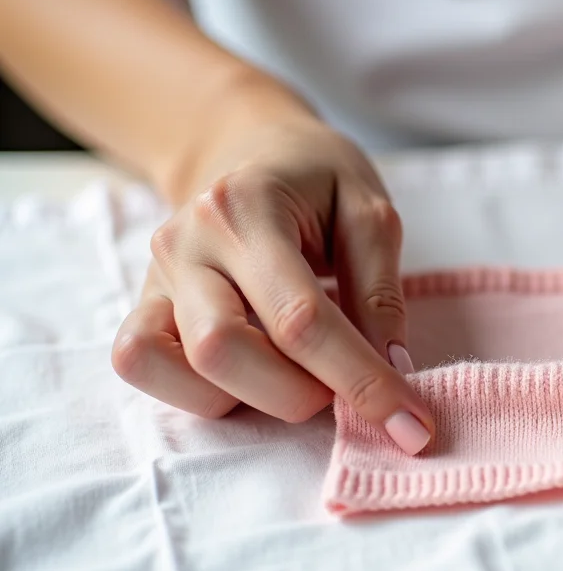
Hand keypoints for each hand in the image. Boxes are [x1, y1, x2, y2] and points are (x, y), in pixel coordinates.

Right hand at [111, 111, 434, 454]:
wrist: (247, 146)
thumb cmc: (316, 178)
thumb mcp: (369, 210)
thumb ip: (381, 291)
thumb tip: (393, 368)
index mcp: (245, 210)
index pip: (300, 319)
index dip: (360, 381)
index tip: (411, 424)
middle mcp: (187, 245)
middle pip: (225, 351)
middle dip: (303, 394)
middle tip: (348, 387)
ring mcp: (156, 278)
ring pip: (184, 370)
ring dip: (255, 398)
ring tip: (302, 376)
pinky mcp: (143, 306)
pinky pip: (142, 366)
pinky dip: (200, 392)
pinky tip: (252, 377)